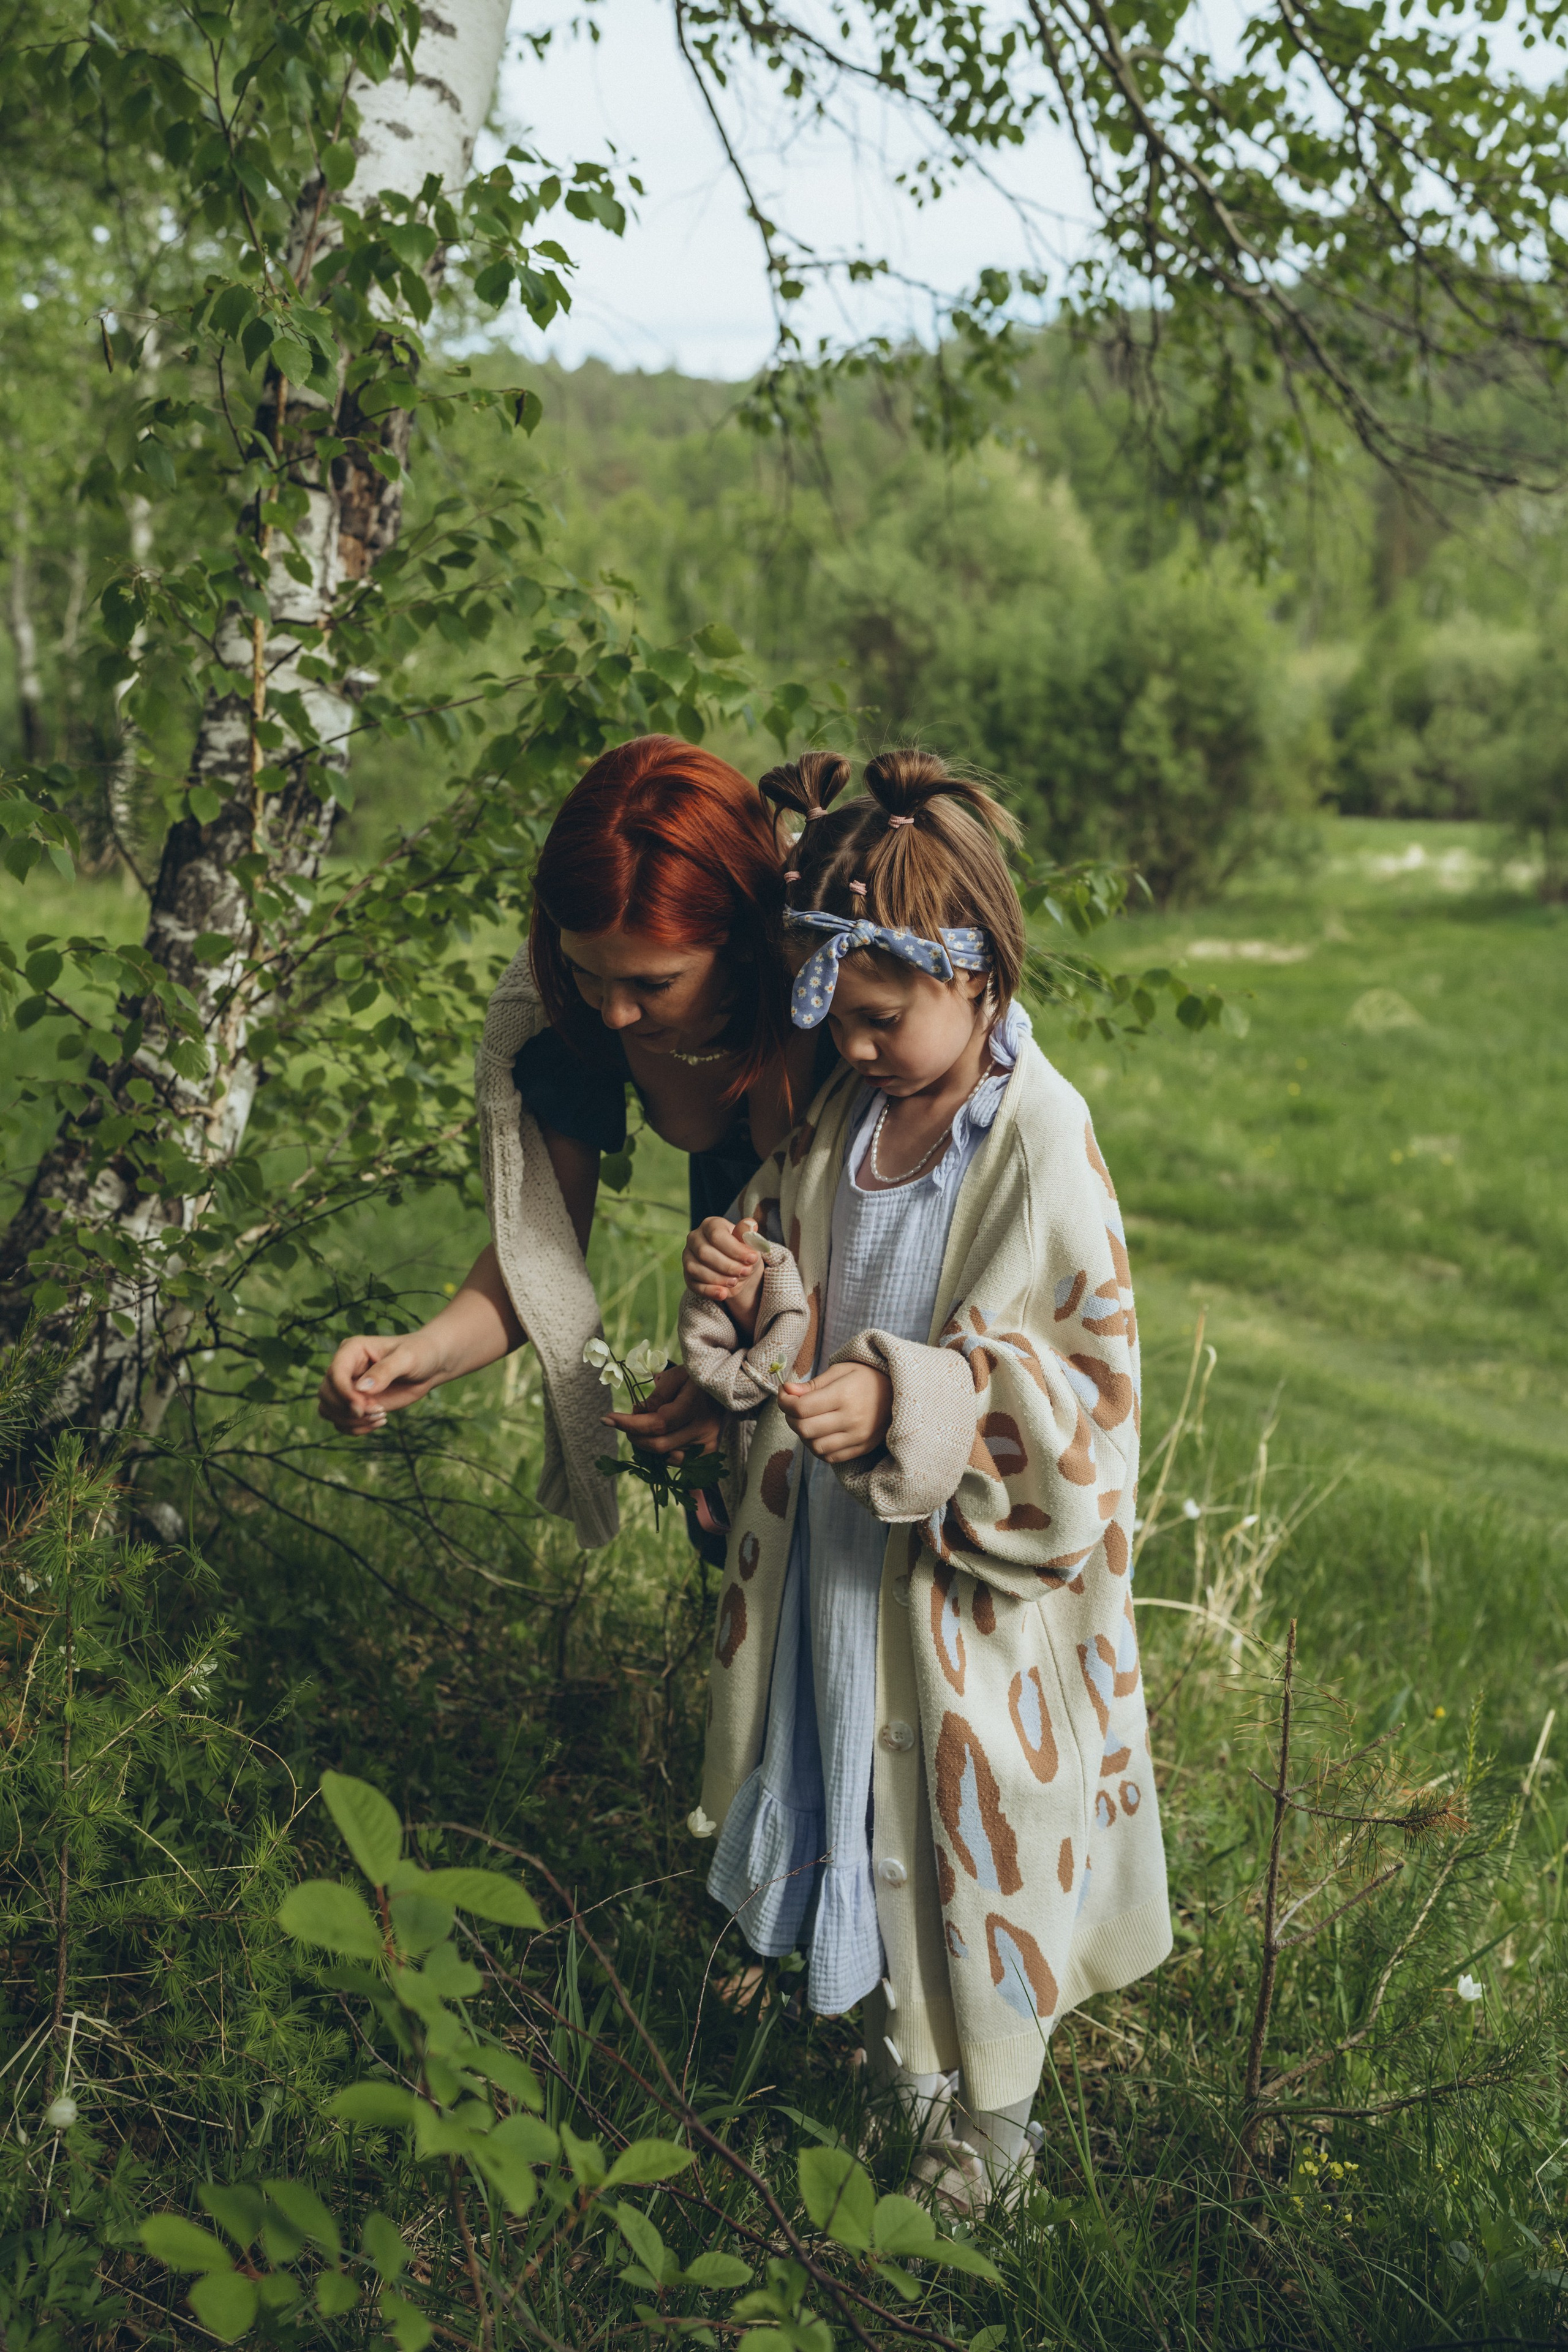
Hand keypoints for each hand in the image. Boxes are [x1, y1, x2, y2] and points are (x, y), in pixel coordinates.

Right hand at [318, 1330, 445, 1431]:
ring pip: (328, 1410)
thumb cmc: (419, 1354)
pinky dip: (355, 1428)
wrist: (429, 1367)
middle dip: (348, 1409)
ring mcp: (348, 1387)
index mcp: (352, 1350)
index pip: (334, 1373)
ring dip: (350, 1421)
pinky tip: (379, 1422)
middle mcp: (345, 1368)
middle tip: (378, 1410)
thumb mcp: (407, 1358)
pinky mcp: (355, 1404)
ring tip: (380, 1417)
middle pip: (325, 1394)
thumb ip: (385, 1371)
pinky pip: (340, 1421)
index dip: (343, 1393)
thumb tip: (361, 1388)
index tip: (363, 1407)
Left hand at [605, 1363, 724, 1459]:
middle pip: (658, 1445)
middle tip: (626, 1422)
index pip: (656, 1424)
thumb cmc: (698, 1377)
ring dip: (648, 1443)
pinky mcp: (710, 1452)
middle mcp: (702, 1429)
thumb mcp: (676, 1377)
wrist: (729, 1386)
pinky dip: (664, 1452)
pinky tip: (662, 1436)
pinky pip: (678, 1460)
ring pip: (666, 1455)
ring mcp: (707, 1443)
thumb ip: (656, 1397)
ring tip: (648, 1424)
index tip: (607, 1419)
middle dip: (634, 1436)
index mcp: (693, 1407)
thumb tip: (637, 1414)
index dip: (629, 1425)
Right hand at [683, 1215, 764, 1303]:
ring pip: (696, 1269)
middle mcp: (695, 1238)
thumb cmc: (742, 1252)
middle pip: (704, 1252)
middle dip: (727, 1265)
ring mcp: (688, 1257)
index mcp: (710, 1225)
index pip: (717, 1235)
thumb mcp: (749, 1243)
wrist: (738, 1270)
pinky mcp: (688, 1275)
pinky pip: (693, 1284)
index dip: (735, 1249)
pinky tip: (723, 1294)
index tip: (752, 1259)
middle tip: (745, 1272)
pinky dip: (709, 1291)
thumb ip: (748, 1235)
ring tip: (735, 1281)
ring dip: (718, 1278)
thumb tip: (751, 1225)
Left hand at [779, 1362, 892, 1463]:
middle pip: (805, 1429)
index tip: (785, 1395)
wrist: (899, 1393)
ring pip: (815, 1447)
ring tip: (807, 1421)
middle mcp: (851, 1419)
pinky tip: (820, 1434)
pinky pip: (830, 1457)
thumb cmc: (866, 1378)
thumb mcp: (840, 1371)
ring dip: (804, 1436)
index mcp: (844, 1395)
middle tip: (793, 1408)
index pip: (802, 1408)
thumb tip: (787, 1391)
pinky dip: (819, 1448)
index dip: (785, 1403)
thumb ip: (812, 1384)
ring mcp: (857, 1437)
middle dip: (791, 1418)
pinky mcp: (861, 1448)